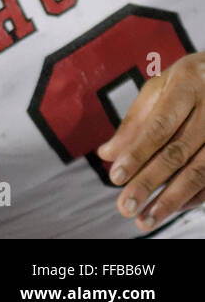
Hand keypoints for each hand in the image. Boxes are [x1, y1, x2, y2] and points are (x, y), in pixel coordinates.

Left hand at [97, 51, 204, 230]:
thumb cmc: (188, 81)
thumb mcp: (159, 87)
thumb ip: (135, 121)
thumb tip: (107, 154)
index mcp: (187, 86)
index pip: (159, 126)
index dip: (137, 153)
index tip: (116, 177)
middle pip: (178, 153)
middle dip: (150, 183)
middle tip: (126, 207)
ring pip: (201, 172)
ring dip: (172, 200)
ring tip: (146, 220)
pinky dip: (193, 197)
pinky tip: (172, 208)